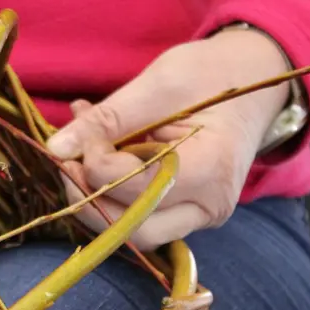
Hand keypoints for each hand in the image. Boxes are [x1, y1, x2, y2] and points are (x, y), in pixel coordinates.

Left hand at [45, 27, 295, 249]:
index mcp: (212, 170)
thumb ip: (106, 119)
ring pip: (132, 234)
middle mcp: (210, 206)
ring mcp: (198, 216)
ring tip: (82, 162)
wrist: (253, 81)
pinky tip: (99, 163)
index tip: (85, 136)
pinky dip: (110, 197)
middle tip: (70, 163)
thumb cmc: (210, 75)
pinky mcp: (184, 215)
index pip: (139, 189)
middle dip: (90, 200)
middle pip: (134, 230)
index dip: (98, 168)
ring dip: (96, 203)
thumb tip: (55, 149)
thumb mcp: (157, 84)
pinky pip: (137, 219)